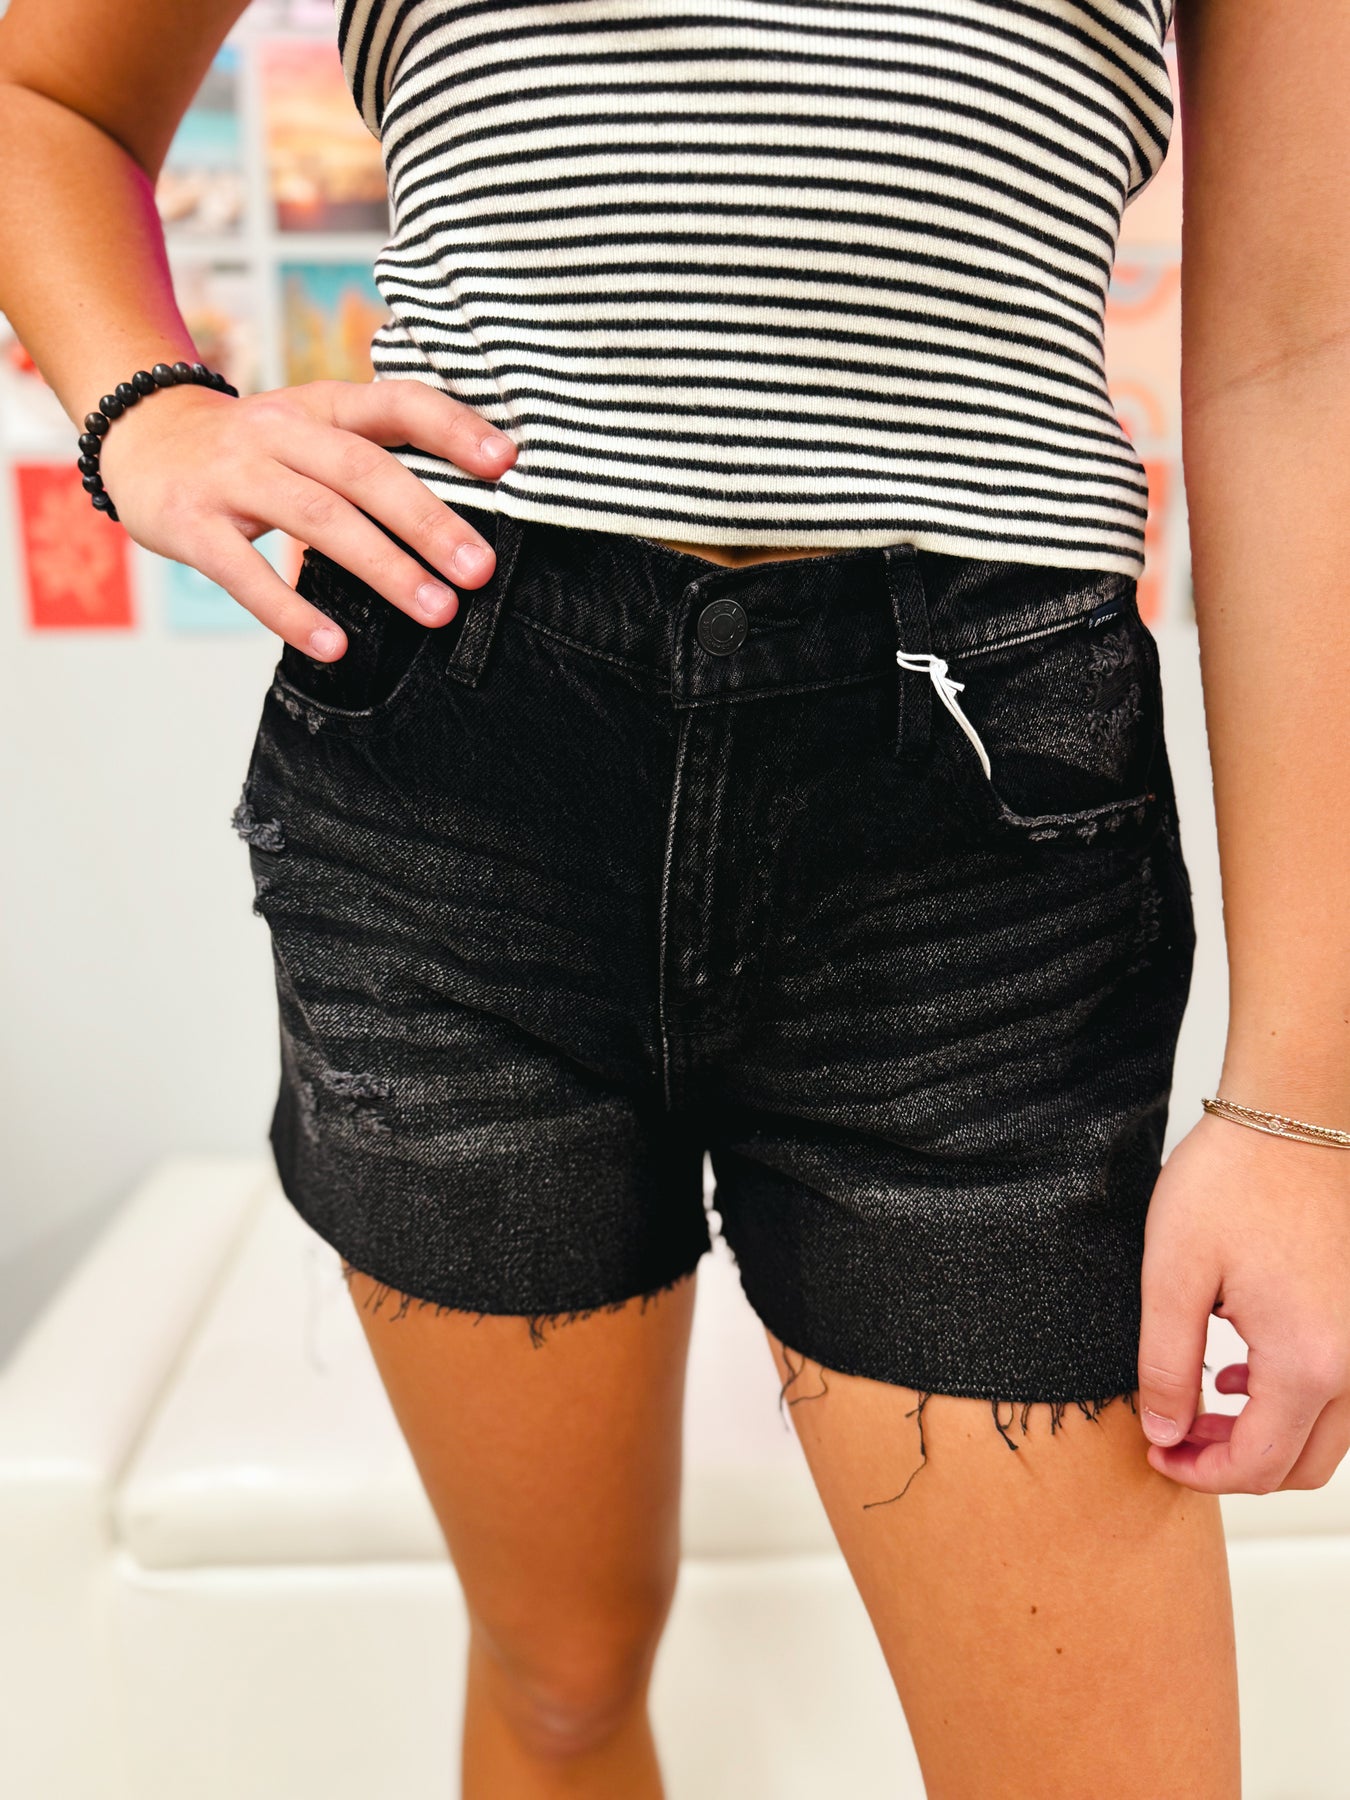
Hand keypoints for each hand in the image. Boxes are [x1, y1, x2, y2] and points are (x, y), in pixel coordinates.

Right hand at [96, 376, 518, 658]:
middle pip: (363, 470)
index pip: (395, 403)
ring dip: (383, 567)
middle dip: (427, 521)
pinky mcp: (190, 523)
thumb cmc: (252, 450)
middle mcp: (279, 431)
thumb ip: (375, 460)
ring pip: (317, 517)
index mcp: (320, 405)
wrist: (139, 438)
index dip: (451, 427)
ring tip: (436, 611)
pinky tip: (335, 646)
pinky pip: (244, 572)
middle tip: (480, 570)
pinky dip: (292, 612)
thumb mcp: (311, 433)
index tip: (506, 462)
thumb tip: (467, 522)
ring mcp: (232, 475)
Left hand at [1138, 1109, 1349, 1493]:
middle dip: (1233, 1463)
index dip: (1200, 1474)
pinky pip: (1339, 1389)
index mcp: (1307, 1362)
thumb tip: (1164, 1433)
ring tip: (1203, 1399)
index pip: (1259, 1465)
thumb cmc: (1231, 1180)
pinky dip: (1293, 1398)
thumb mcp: (1172, 1275)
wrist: (1291, 1114)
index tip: (1156, 1454)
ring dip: (1266, 1432)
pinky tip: (1243, 1365)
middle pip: (1302, 1465)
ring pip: (1326, 1432)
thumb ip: (1166, 1364)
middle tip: (1174, 1434)